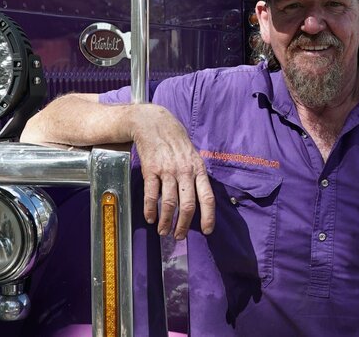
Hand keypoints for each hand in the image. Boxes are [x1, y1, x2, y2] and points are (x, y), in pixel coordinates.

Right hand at [130, 104, 214, 239]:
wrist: (153, 123)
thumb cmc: (175, 141)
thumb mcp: (193, 155)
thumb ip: (196, 176)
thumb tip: (200, 200)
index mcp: (198, 169)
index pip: (207, 197)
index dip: (208, 216)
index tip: (207, 231)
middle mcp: (185, 171)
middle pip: (187, 205)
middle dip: (183, 225)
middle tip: (179, 236)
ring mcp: (167, 171)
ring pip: (169, 203)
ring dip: (166, 221)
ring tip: (163, 231)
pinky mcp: (151, 170)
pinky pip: (152, 195)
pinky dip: (150, 210)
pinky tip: (150, 218)